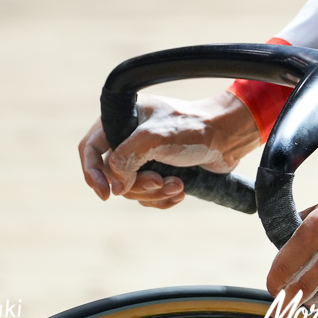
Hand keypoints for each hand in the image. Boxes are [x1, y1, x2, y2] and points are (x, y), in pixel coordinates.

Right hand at [79, 89, 260, 208]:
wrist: (228, 137)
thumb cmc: (193, 128)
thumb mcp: (154, 138)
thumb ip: (126, 158)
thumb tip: (116, 188)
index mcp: (122, 119)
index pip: (90, 148)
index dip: (91, 172)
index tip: (106, 194)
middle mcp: (129, 137)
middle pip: (112, 175)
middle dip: (137, 185)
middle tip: (159, 181)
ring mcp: (144, 155)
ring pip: (131, 188)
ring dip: (154, 192)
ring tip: (177, 184)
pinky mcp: (159, 170)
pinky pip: (148, 195)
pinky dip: (162, 198)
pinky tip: (180, 192)